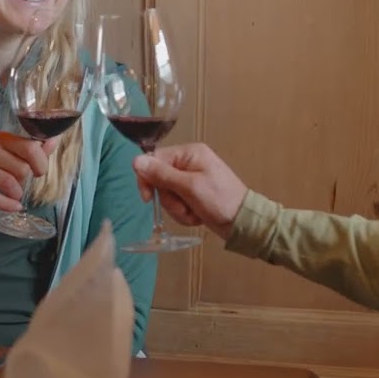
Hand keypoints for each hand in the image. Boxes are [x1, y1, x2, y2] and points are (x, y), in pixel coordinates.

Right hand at [0, 132, 58, 210]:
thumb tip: (53, 140)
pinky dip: (6, 205)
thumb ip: (33, 149)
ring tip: (16, 195)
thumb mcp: (10, 153)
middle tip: (21, 184)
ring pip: (8, 183)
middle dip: (26, 181)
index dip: (41, 164)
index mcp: (2, 138)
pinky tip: (13, 206)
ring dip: (17, 194)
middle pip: (21, 169)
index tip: (40, 172)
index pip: (30, 148)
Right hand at [131, 143, 248, 238]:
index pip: (155, 160)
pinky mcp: (193, 195)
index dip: (148, 179)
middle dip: (170, 199)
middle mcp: (188, 163)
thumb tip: (136, 161)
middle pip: (159, 179)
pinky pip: (177, 203)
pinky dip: (184, 213)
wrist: (242, 223)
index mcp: (189, 153)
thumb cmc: (220, 200)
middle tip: (184, 206)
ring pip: (167, 195)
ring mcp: (191, 179)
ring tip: (194, 213)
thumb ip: (162, 174)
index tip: (148, 198)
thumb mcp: (189, 187)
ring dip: (178, 209)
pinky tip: (197, 216)